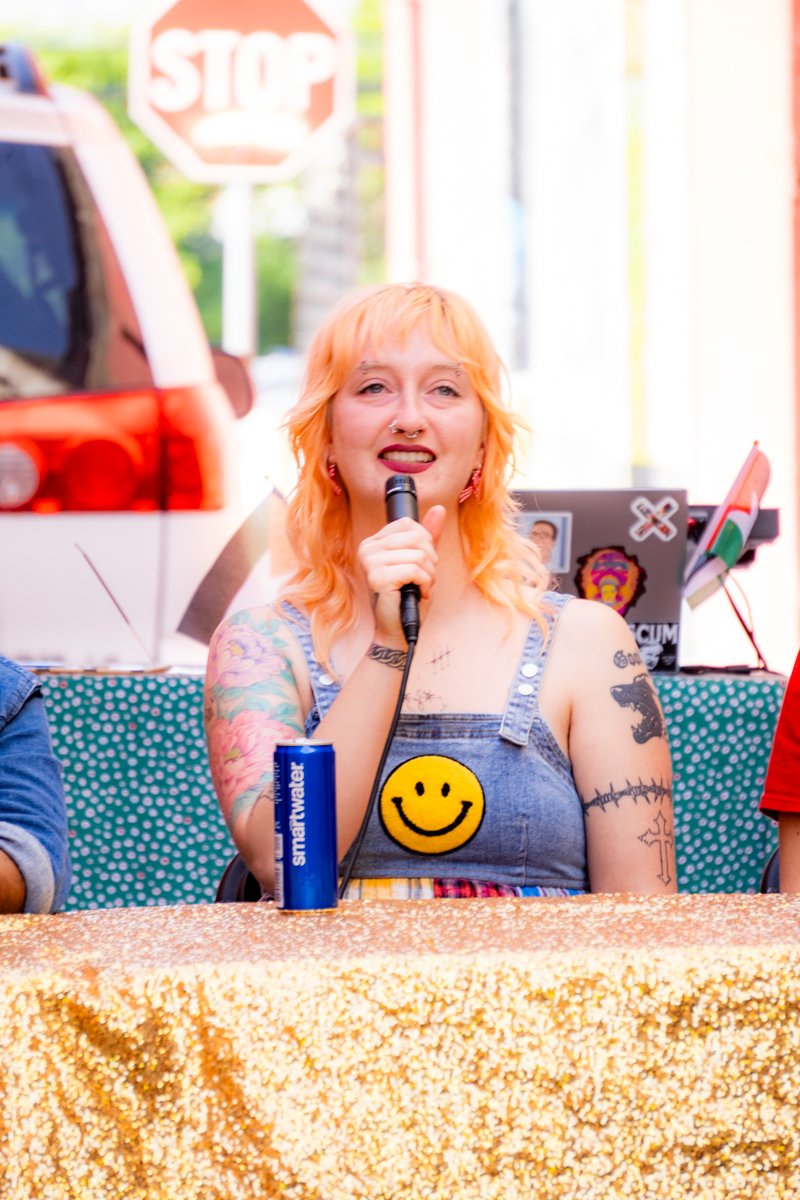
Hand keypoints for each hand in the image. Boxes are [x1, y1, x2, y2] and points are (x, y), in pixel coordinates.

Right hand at [358, 505, 445, 641]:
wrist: (399, 629)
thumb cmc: (409, 597)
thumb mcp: (422, 561)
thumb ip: (428, 536)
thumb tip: (438, 509)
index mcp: (374, 542)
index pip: (408, 524)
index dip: (425, 543)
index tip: (422, 564)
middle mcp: (368, 549)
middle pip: (416, 537)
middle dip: (430, 560)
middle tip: (423, 579)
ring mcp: (370, 562)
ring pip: (419, 554)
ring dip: (429, 574)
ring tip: (421, 587)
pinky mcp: (377, 577)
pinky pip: (415, 569)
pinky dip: (425, 583)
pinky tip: (419, 593)